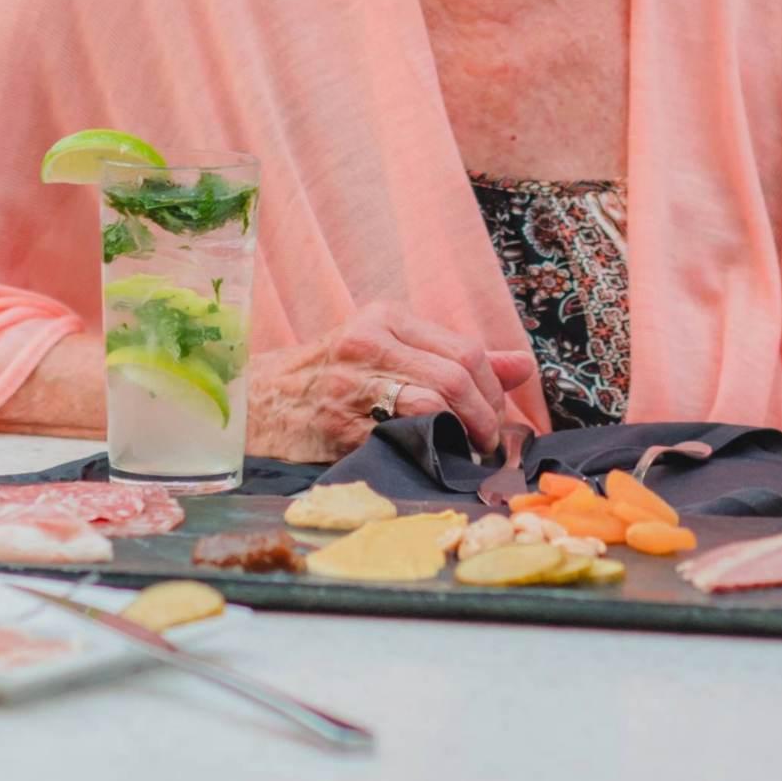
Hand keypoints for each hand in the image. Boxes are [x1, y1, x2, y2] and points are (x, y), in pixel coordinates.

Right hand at [248, 300, 529, 457]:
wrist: (258, 403)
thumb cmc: (331, 375)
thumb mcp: (387, 348)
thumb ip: (453, 355)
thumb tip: (523, 366)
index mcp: (385, 317)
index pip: (465, 350)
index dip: (493, 391)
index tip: (497, 418)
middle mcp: (368, 343)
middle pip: (455, 378)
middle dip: (485, 419)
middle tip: (488, 445)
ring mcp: (351, 386)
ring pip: (434, 408)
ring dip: (463, 439)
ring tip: (466, 455)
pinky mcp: (338, 427)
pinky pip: (401, 441)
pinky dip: (429, 455)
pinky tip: (432, 463)